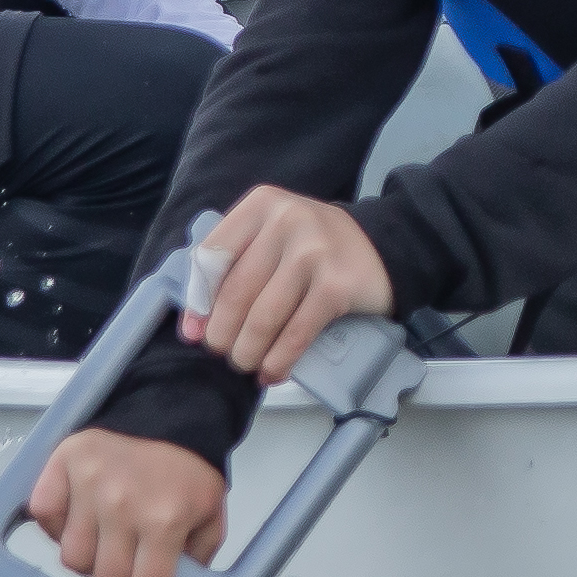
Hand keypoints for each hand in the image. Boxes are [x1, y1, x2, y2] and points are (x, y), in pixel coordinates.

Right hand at [29, 429, 226, 576]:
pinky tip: (82, 512)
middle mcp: (123, 505)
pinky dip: (57, 523)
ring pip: (71, 560)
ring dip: (89, 555)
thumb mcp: (209, 520)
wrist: (173, 412)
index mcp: (165, 521)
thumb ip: (195, 570)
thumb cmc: (189, 471)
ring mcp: (88, 483)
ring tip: (108, 532)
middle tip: (130, 558)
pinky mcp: (62, 463)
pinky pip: (43, 516)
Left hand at [185, 184, 393, 385]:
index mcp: (262, 204)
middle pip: (236, 291)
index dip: (198, 300)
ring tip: (246, 363)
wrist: (382, 247)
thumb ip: (233, 266)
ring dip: (248, 352)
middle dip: (223, 333)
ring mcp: (314, 252)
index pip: (212, 256)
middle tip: (224, 353)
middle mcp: (287, 221)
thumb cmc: (313, 247)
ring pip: (263, 318)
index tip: (196, 331)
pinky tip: (272, 372)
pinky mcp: (337, 286)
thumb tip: (194, 326)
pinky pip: (295, 334)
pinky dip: (278, 360)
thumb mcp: (271, 235)